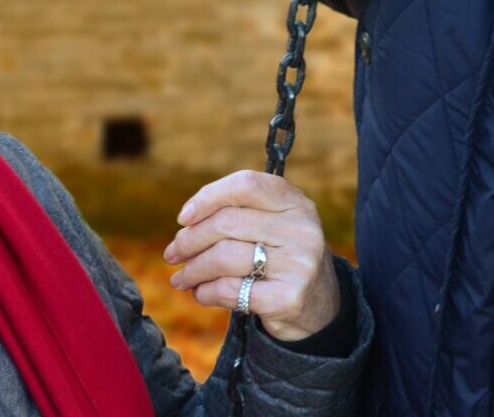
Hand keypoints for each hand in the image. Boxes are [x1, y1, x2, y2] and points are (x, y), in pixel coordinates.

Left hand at [162, 171, 339, 341]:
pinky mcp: (287, 298)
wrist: (321, 308)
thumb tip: (186, 221)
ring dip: (192, 270)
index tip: (183, 217)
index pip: (245, 185)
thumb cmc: (283, 259)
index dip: (207, 197)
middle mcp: (302, 230)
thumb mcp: (276, 226)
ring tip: (181, 278)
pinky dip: (206, 292)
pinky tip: (200, 293)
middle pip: (227, 224)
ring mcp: (298, 265)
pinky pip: (230, 290)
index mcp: (296, 203)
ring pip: (223, 258)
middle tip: (173, 253)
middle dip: (190, 240)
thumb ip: (240, 213)